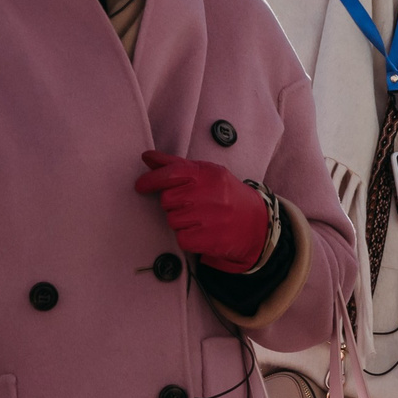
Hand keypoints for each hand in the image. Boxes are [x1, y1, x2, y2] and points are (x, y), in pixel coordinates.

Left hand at [135, 150, 271, 272]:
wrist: (257, 223)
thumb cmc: (225, 195)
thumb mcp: (205, 173)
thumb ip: (175, 165)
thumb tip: (147, 156)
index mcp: (209, 174)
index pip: (172, 173)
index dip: (152, 180)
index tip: (140, 186)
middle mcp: (211, 194)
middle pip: (168, 199)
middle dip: (173, 203)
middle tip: (190, 204)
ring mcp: (212, 218)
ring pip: (172, 220)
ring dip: (180, 221)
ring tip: (199, 218)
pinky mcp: (211, 240)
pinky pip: (181, 239)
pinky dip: (187, 238)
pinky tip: (201, 232)